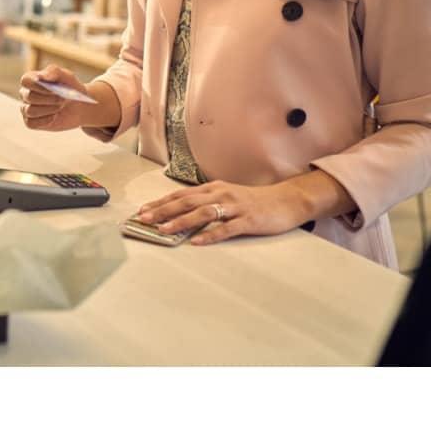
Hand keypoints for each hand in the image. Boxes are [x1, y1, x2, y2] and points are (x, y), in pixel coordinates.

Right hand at [18, 64, 99, 130]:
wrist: (79, 105)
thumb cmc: (70, 88)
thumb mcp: (66, 76)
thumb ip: (53, 72)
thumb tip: (40, 77)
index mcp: (31, 80)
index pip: (25, 81)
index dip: (37, 85)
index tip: (52, 88)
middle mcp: (26, 94)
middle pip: (29, 97)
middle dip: (49, 99)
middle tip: (63, 99)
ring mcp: (26, 108)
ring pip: (30, 111)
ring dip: (48, 110)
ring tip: (60, 107)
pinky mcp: (30, 122)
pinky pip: (31, 123)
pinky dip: (44, 121)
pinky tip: (55, 117)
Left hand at [135, 179, 310, 245]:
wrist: (287, 200)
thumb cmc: (254, 200)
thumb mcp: (227, 196)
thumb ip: (207, 202)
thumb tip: (182, 212)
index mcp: (214, 188)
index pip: (181, 194)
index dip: (161, 202)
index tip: (143, 210)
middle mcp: (221, 194)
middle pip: (187, 202)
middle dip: (163, 210)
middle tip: (145, 219)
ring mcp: (235, 207)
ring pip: (203, 213)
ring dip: (182, 222)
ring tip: (165, 230)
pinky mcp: (248, 220)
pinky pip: (226, 228)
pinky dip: (210, 235)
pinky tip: (197, 241)